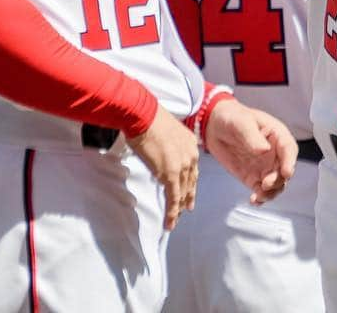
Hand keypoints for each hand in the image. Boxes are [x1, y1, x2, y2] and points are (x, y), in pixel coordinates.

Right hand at [127, 106, 198, 230]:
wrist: (143, 114)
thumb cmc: (148, 117)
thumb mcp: (166, 129)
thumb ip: (168, 142)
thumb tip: (160, 148)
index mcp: (190, 143)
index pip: (193, 169)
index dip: (190, 182)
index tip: (189, 192)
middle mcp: (190, 155)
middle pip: (190, 182)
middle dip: (187, 197)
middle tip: (186, 209)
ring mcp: (182, 166)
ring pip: (183, 193)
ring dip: (179, 208)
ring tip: (175, 220)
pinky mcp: (170, 174)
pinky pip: (173, 198)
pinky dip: (172, 213)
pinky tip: (170, 222)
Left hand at [204, 98, 296, 204]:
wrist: (215, 126)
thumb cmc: (232, 117)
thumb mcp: (241, 122)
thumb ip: (252, 136)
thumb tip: (264, 150)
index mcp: (277, 135)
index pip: (289, 149)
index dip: (290, 162)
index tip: (286, 173)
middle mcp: (275, 153)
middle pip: (284, 170)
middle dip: (278, 180)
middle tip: (265, 184)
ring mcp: (266, 167)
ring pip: (276, 184)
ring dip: (271, 192)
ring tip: (259, 195)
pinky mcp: (255, 177)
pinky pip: (262, 191)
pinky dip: (261, 198)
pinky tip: (254, 200)